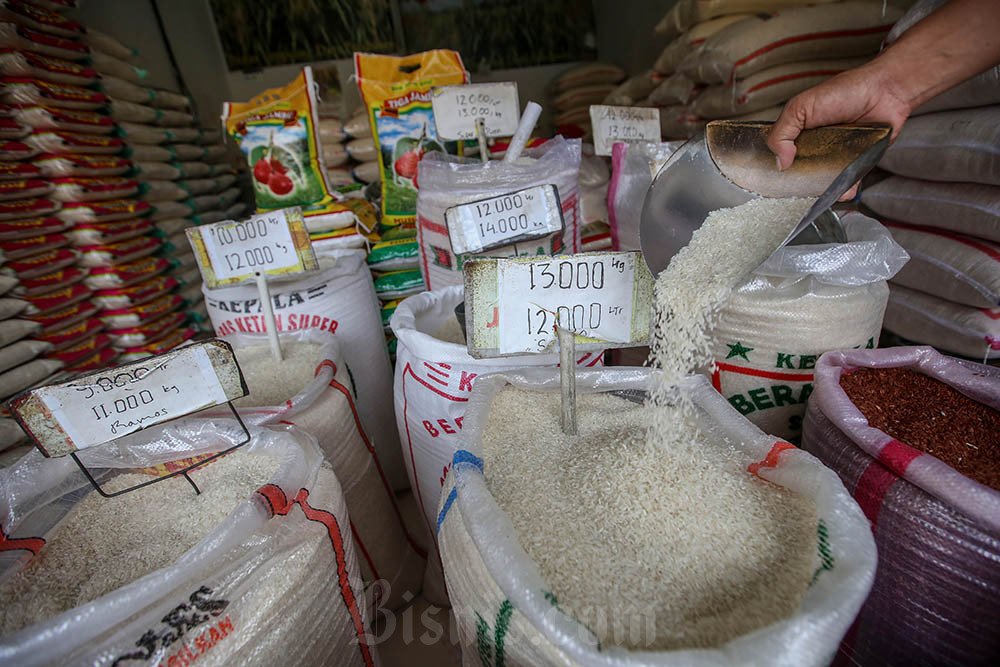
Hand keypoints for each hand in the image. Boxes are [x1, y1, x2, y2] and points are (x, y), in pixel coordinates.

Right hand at [766, 63, 911, 199]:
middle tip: (801, 187)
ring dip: (823, 190)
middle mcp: (816, 145)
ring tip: (822, 192)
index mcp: (800, 133)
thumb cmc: (846, 91)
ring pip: (824, 181)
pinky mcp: (856, 162)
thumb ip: (782, 132)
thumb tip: (780, 163)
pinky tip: (843, 191)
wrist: (885, 91)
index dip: (779, 169)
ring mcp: (837, 155)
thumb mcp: (801, 106)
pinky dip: (846, 190)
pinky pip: (848, 182)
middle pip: (802, 173)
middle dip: (800, 184)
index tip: (777, 180)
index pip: (782, 156)